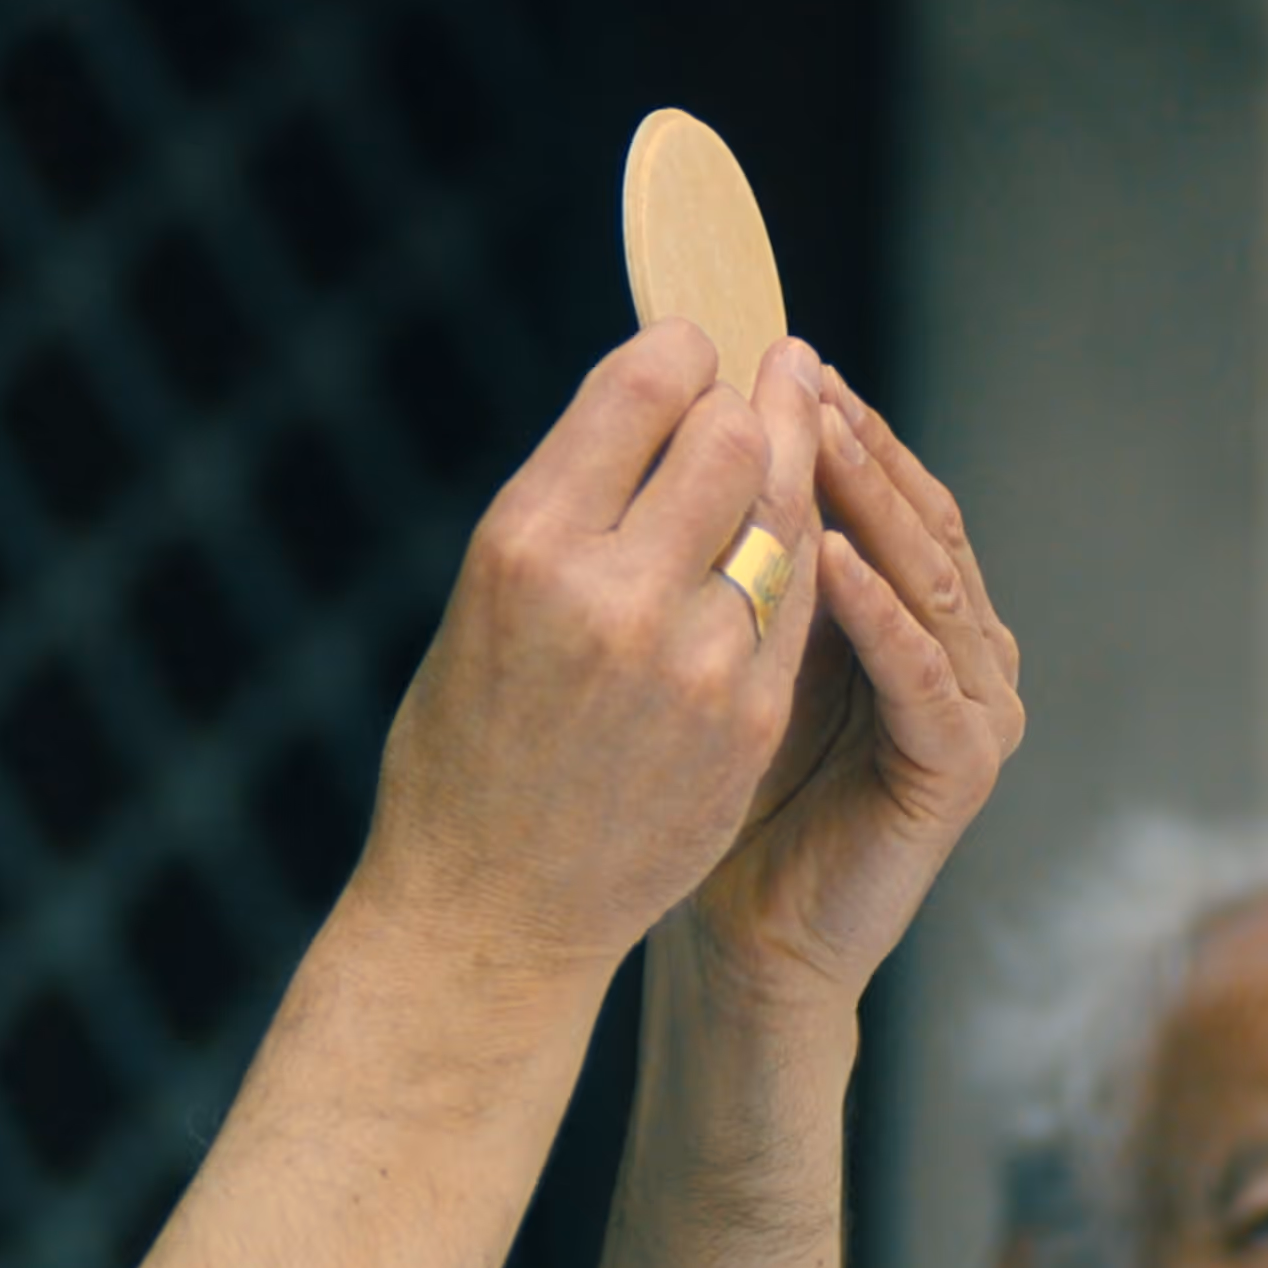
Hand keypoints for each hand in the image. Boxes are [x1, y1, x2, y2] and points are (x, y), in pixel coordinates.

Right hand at [351, 322, 826, 994]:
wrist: (488, 913)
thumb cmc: (465, 748)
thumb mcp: (481, 601)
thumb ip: (572, 505)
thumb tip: (658, 404)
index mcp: (525, 547)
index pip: (645, 386)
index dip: (682, 353)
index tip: (689, 357)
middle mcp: (612, 594)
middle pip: (735, 437)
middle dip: (743, 412)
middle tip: (742, 409)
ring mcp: (694, 661)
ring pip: (787, 516)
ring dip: (785, 480)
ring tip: (781, 461)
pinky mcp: (748, 720)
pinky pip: (802, 600)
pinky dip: (799, 564)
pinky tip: (789, 553)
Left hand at [675, 344, 1023, 1008]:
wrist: (739, 934)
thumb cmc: (717, 789)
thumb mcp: (728, 642)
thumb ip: (745, 552)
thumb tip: (697, 423)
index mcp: (915, 613)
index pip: (887, 490)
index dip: (836, 421)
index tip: (767, 353)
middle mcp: (964, 648)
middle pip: (918, 519)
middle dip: (858, 443)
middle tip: (798, 371)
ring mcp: (977, 706)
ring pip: (928, 579)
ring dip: (872, 504)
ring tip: (814, 435)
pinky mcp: (963, 766)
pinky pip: (922, 671)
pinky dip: (878, 613)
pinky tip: (832, 559)